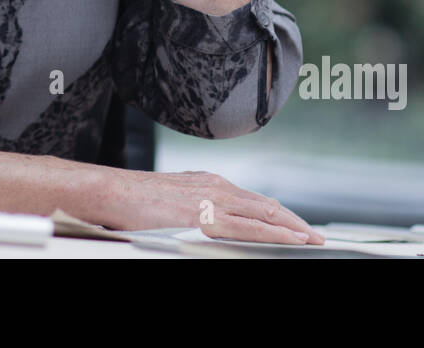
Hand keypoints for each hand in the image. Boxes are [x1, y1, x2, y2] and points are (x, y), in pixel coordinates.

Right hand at [96, 167, 325, 243]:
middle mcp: (215, 186)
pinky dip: (274, 232)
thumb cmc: (130, 199)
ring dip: (292, 227)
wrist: (108, 190)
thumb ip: (191, 208)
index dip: (277, 213)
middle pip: (265, 205)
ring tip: (313, 240)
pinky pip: (248, 226)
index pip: (252, 200)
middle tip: (315, 236)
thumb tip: (203, 222)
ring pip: (264, 213)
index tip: (294, 224)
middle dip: (293, 222)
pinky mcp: (204, 215)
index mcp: (207, 183)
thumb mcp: (169, 200)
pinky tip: (290, 240)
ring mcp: (211, 199)